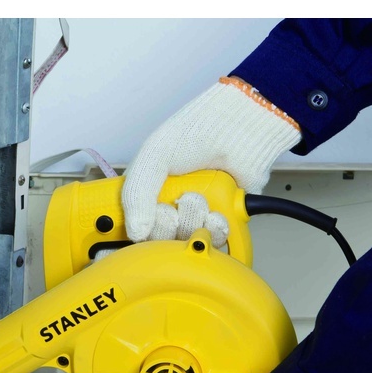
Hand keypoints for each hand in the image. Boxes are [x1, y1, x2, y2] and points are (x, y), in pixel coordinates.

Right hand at [122, 77, 300, 242]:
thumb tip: (135, 232)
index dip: (132, 234)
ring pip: (187, 241)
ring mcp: (195, 216)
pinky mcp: (221, 221)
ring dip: (193, 221)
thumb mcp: (153, 157)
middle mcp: (169, 207)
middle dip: (166, 225)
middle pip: (159, 241)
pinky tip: (216, 212)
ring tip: (199, 199)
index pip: (131, 228)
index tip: (137, 229)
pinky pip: (215, 241)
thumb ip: (136, 194)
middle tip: (171, 208)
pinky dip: (216, 228)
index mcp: (146, 193)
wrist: (239, 130)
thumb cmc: (194, 133)